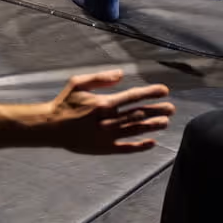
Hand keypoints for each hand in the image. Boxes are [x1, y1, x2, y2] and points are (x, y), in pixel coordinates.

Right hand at [35, 70, 174, 155]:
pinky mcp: (103, 148)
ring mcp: (106, 136)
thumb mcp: (78, 83)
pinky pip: (125, 148)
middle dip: (156, 110)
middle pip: (137, 114)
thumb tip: (121, 73)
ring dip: (152, 126)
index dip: (150, 93)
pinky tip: (152, 143)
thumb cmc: (64, 103)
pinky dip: (139, 146)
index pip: (132, 97)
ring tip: (166, 122)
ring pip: (134, 130)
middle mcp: (107, 120)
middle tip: (172, 108)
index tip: (165, 90)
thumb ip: (100, 78)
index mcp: (103, 103)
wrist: (50, 128)